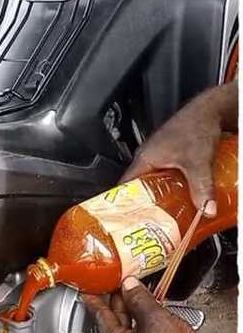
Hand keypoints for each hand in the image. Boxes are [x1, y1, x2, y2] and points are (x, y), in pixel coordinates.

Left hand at [83, 277, 212, 332]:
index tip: (91, 288)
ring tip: (136, 294)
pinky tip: (149, 314)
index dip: (96, 297)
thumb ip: (139, 299)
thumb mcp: (156, 320)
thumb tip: (129, 285)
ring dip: (132, 311)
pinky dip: (141, 323)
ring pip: (127, 329)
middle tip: (120, 284)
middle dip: (118, 301)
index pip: (100, 315)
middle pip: (113, 321)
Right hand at [122, 96, 221, 216]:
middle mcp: (148, 158)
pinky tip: (183, 196)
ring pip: (155, 183)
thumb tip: (206, 209)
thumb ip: (202, 186)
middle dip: (146, 205)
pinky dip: (173, 188)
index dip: (122, 204)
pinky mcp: (173, 157)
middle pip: (140, 188)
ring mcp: (160, 157)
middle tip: (150, 222)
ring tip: (166, 213)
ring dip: (161, 197)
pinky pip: (168, 178)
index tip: (125, 220)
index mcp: (143, 159)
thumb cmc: (195, 126)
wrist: (210, 110)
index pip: (123, 187)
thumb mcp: (197, 161)